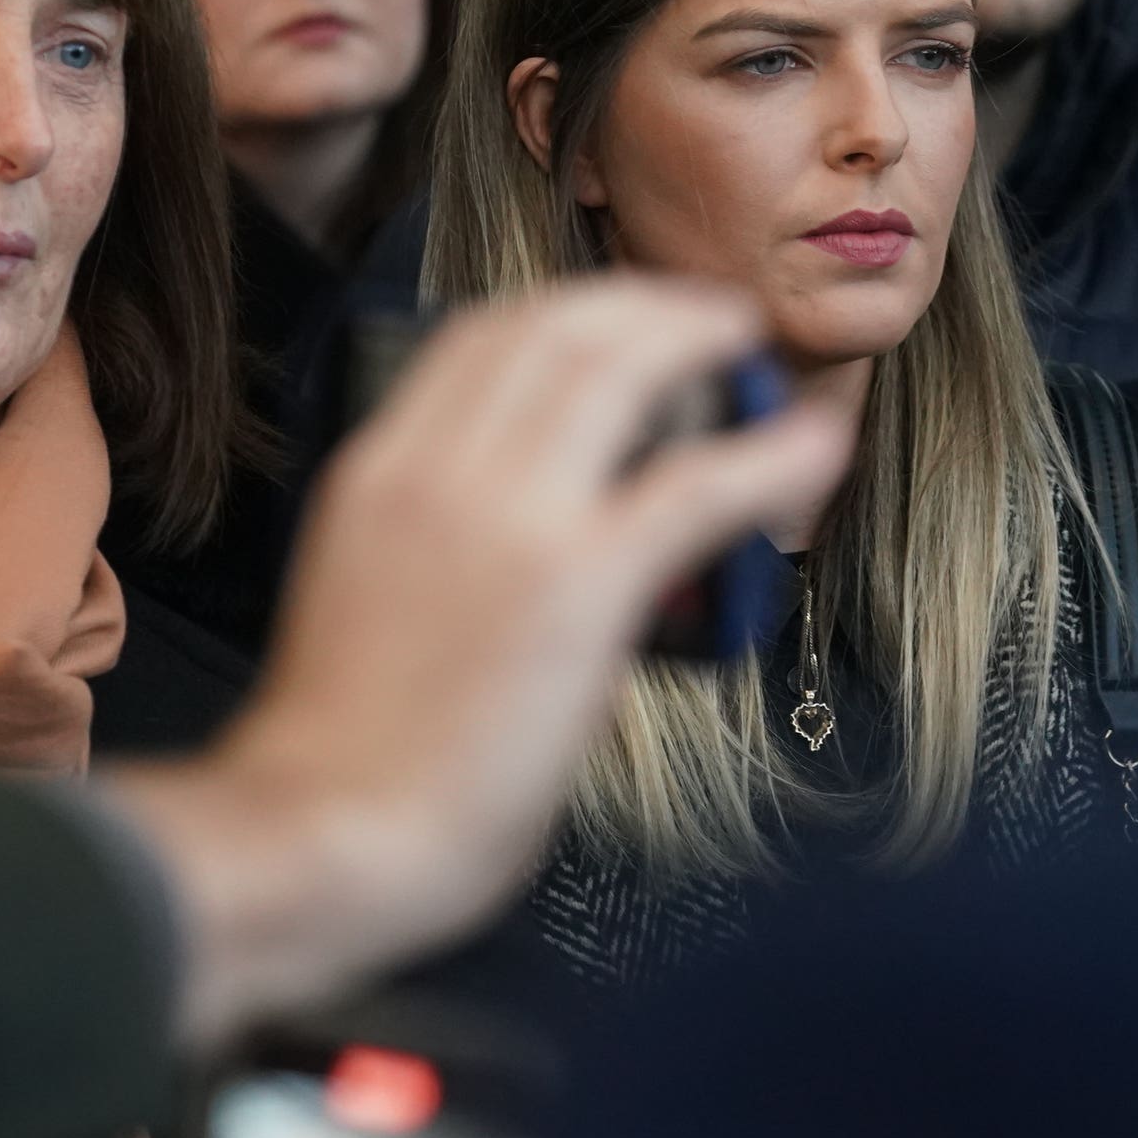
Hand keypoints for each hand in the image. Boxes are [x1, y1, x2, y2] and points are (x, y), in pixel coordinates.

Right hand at [110, 276, 852, 1046]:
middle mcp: (439, 471)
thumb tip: (531, 561)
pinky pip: (697, 486)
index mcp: (379, 473)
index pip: (479, 338)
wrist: (321, 833)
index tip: (621, 318)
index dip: (567, 310)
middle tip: (708, 316)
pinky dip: (770, 455)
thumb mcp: (367, 602)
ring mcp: (508, 517)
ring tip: (752, 346)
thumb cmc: (342, 757)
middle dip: (644, 304)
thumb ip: (444, 553)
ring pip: (620, 370)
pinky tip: (816, 448)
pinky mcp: (577, 583)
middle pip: (555, 328)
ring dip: (699, 342)